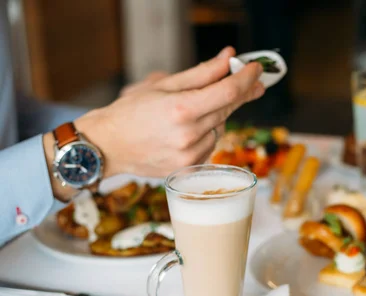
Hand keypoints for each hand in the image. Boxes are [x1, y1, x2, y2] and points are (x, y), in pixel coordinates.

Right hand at [75, 47, 263, 177]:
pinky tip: (189, 130)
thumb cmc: (131, 112)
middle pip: (228, 109)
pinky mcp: (190, 169)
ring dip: (218, 114)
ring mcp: (190, 155)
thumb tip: (228, 58)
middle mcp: (188, 135)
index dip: (246, 78)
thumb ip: (201, 73)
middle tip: (252, 80)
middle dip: (241, 92)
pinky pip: (212, 144)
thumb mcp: (164, 85)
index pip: (228, 92)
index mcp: (181, 109)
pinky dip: (208, 133)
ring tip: (195, 109)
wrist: (109, 146)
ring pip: (221, 127)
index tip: (256, 68)